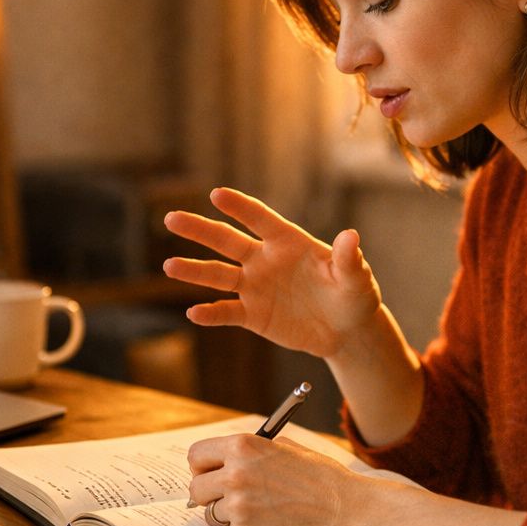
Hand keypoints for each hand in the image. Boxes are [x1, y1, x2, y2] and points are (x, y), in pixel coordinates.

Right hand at [162, 187, 383, 359]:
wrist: (347, 331)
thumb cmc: (354, 296)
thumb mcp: (356, 279)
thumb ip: (348, 259)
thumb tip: (351, 236)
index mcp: (288, 242)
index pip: (259, 219)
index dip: (239, 207)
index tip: (217, 194)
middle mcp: (265, 260)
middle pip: (226, 241)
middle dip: (199, 229)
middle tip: (171, 218)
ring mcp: (256, 287)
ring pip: (218, 275)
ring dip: (194, 271)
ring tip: (169, 266)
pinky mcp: (253, 315)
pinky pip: (227, 313)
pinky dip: (211, 314)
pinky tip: (193, 313)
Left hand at [186, 434, 364, 525]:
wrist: (346, 512)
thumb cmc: (322, 479)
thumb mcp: (287, 448)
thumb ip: (254, 450)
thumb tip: (229, 458)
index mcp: (243, 447)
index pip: (196, 455)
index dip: (202, 466)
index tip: (208, 473)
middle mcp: (234, 474)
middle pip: (196, 487)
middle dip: (208, 493)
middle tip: (225, 497)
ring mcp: (238, 506)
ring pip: (210, 513)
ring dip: (226, 514)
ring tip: (254, 511)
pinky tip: (269, 524)